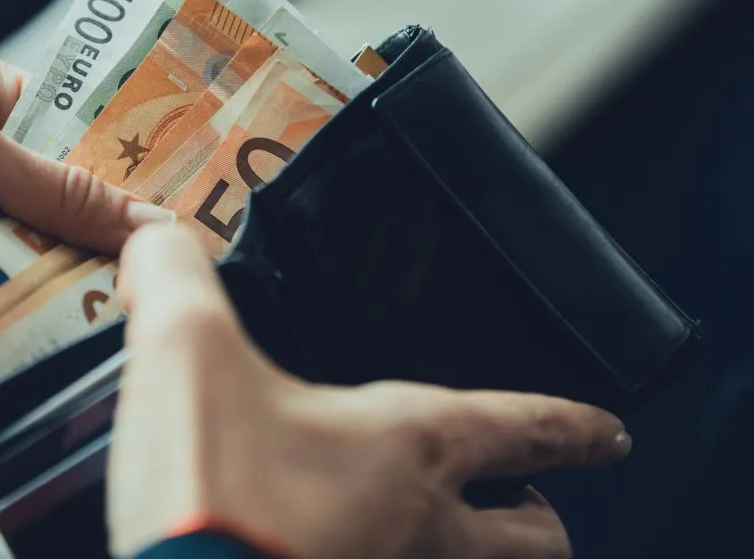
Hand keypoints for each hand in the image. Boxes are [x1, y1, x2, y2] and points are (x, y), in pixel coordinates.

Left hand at [0, 38, 166, 315]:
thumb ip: (52, 188)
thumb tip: (144, 223)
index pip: (77, 123)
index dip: (130, 158)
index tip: (189, 196)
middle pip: (63, 192)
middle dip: (104, 228)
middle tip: (168, 264)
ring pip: (35, 246)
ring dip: (65, 272)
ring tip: (127, 301)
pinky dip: (22, 305)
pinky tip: (65, 325)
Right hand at [108, 224, 631, 558]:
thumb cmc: (212, 493)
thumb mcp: (185, 352)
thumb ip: (176, 277)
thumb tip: (156, 238)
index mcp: (410, 446)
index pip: (523, 425)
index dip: (571, 423)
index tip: (608, 432)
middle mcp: (421, 529)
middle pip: (534, 540)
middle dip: (542, 518)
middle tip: (530, 502)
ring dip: (481, 557)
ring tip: (449, 537)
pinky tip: (342, 547)